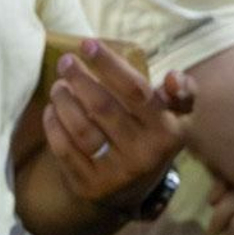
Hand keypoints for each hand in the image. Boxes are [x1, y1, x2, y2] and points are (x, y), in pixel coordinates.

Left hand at [42, 39, 194, 215]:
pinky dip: (53, 125)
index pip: (136, 91)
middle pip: (103, 108)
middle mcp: (143, 155)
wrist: (132, 191)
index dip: (109, 64)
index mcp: (166, 131)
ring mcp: (115, 174)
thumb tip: (174, 76)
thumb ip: (182, 93)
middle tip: (66, 61)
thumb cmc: (151, 137)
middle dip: (79, 79)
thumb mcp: (176, 118)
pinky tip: (52, 109)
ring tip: (58, 85)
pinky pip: (64, 150)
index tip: (87, 43)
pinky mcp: (89, 185)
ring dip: (63, 101)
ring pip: (81, 130)